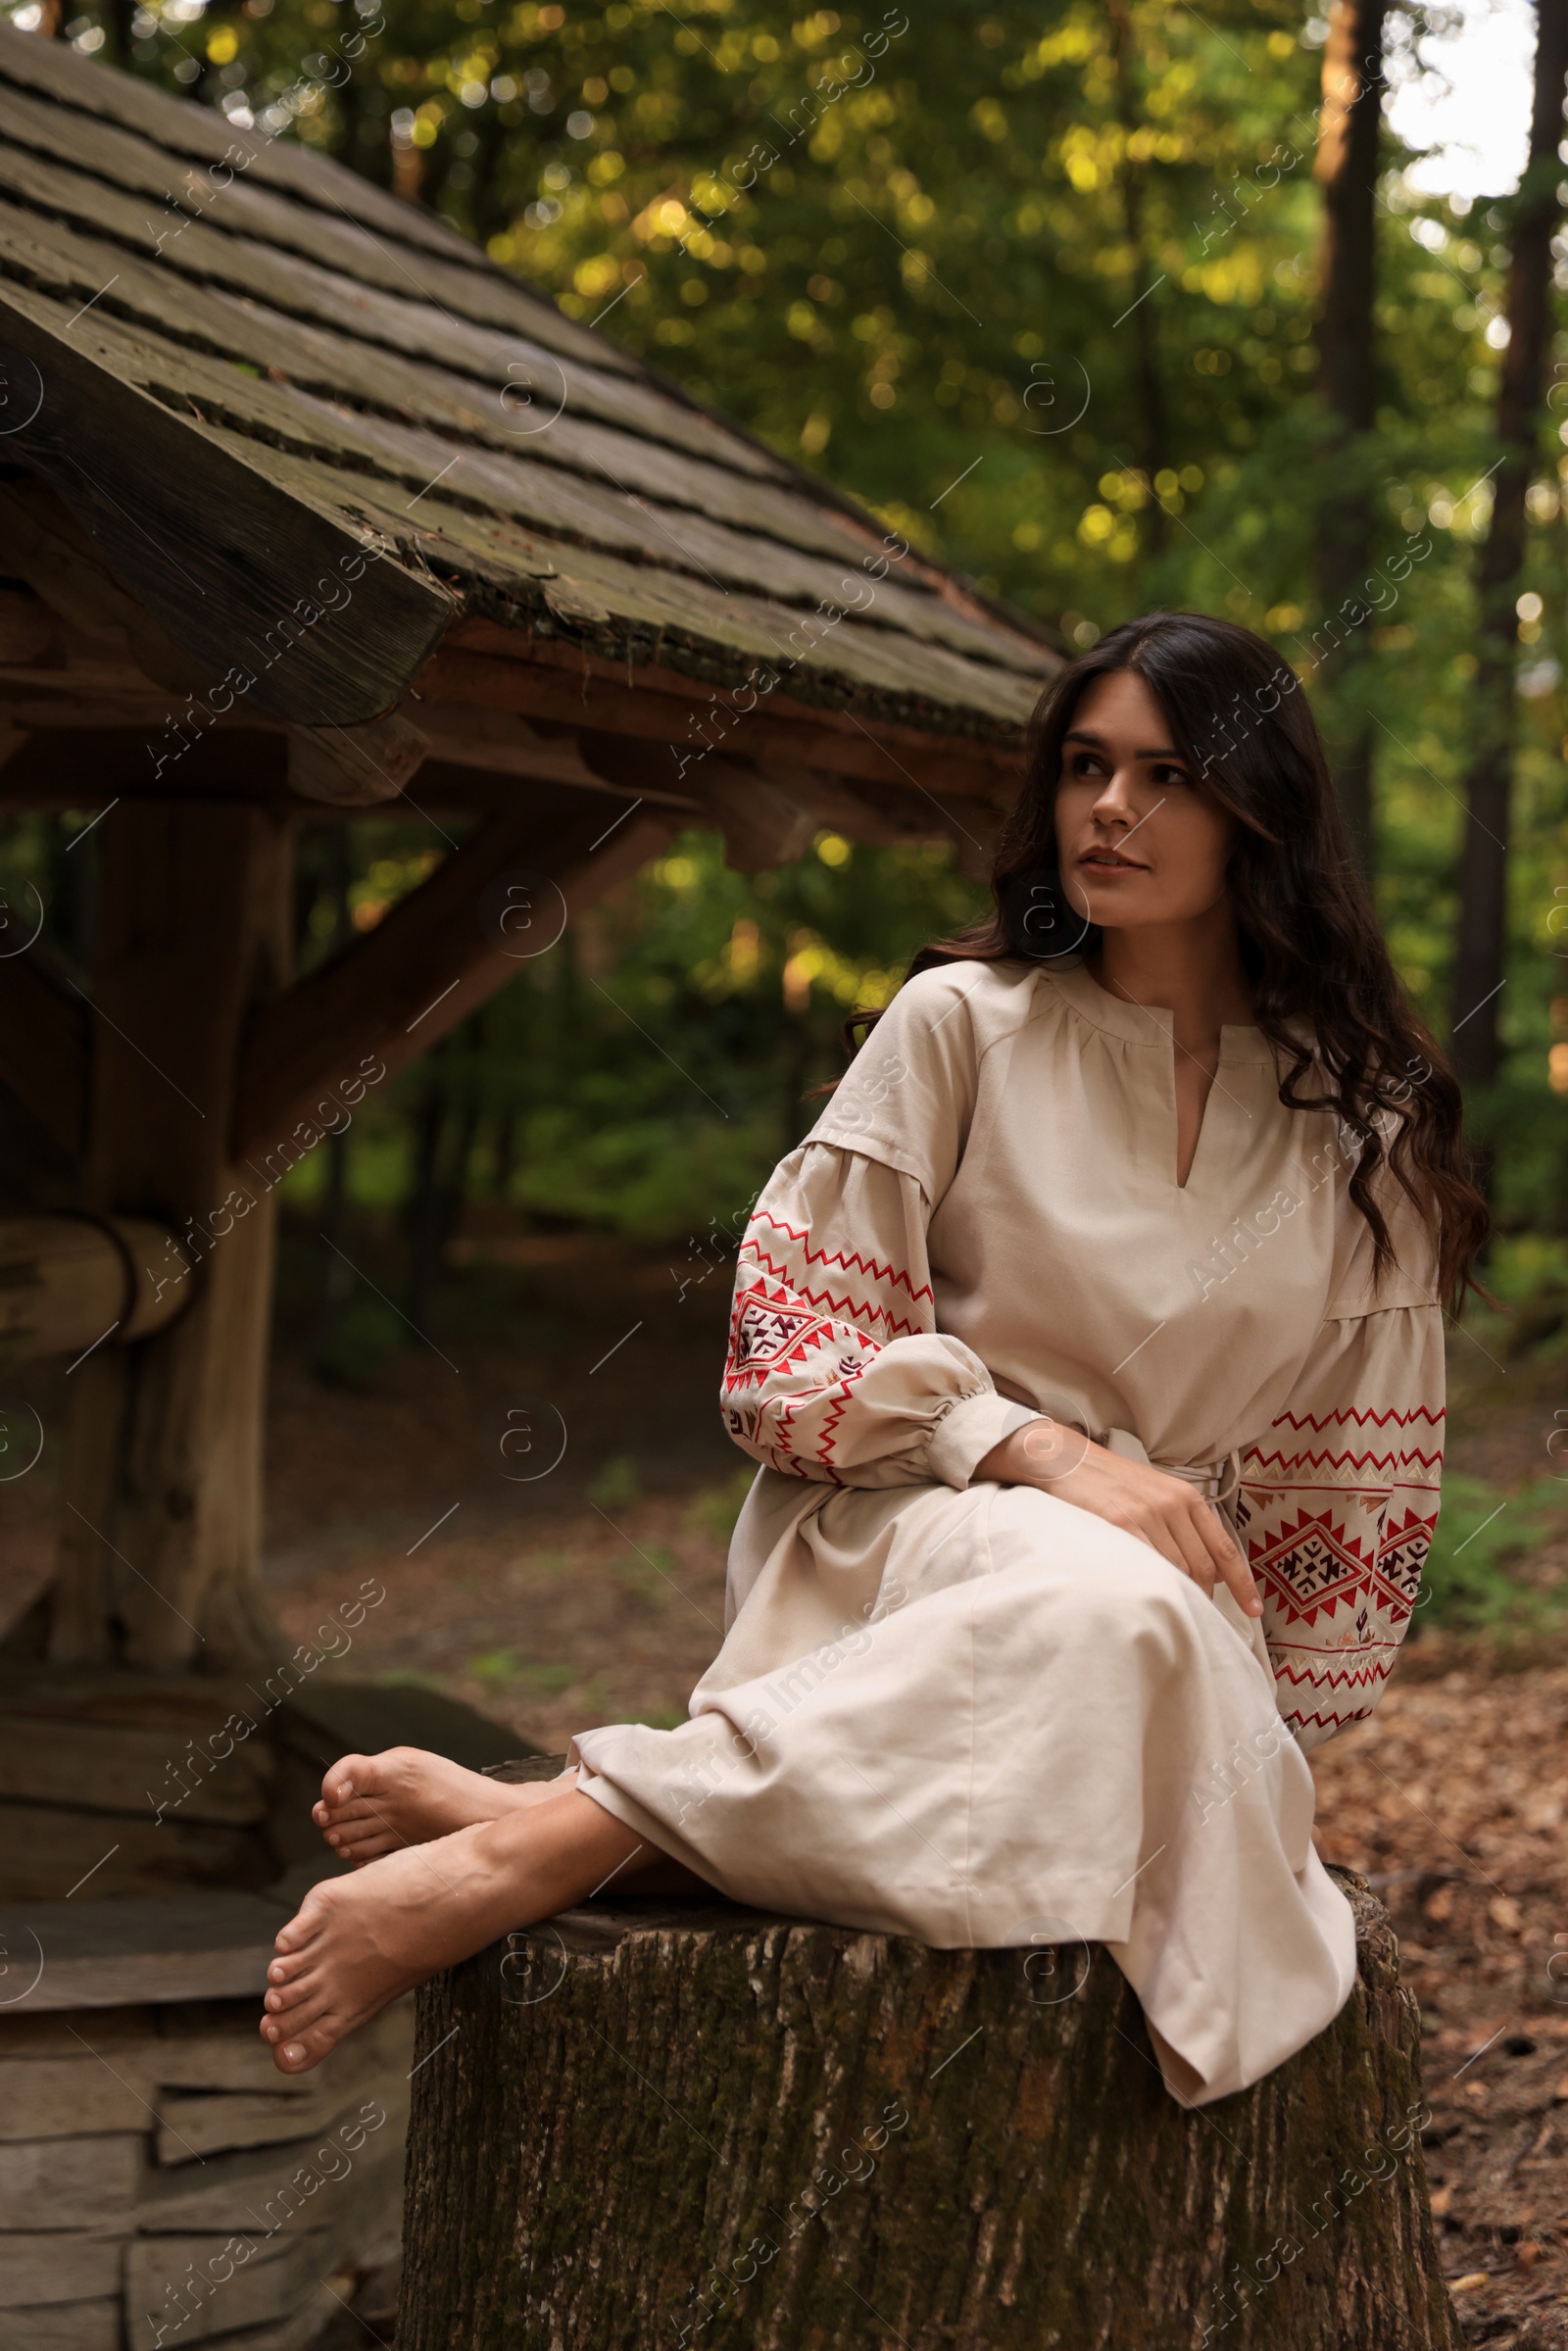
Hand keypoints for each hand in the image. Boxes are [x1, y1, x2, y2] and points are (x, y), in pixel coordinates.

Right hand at [973, 1420, 1261, 1616]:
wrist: (1068, 1459)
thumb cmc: (1112, 1480)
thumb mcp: (1157, 1493)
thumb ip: (1183, 1525)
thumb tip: (1206, 1570)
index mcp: (1187, 1497)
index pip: (1224, 1549)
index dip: (1242, 1583)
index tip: (1253, 1609)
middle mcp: (1172, 1505)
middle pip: (1201, 1567)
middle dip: (1201, 1595)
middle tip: (1193, 1612)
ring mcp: (1146, 1515)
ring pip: (1175, 1570)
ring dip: (1176, 1594)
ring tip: (1166, 1605)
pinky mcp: (1119, 1524)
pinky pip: (1145, 1565)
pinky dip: (1151, 1585)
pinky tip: (1147, 1593)